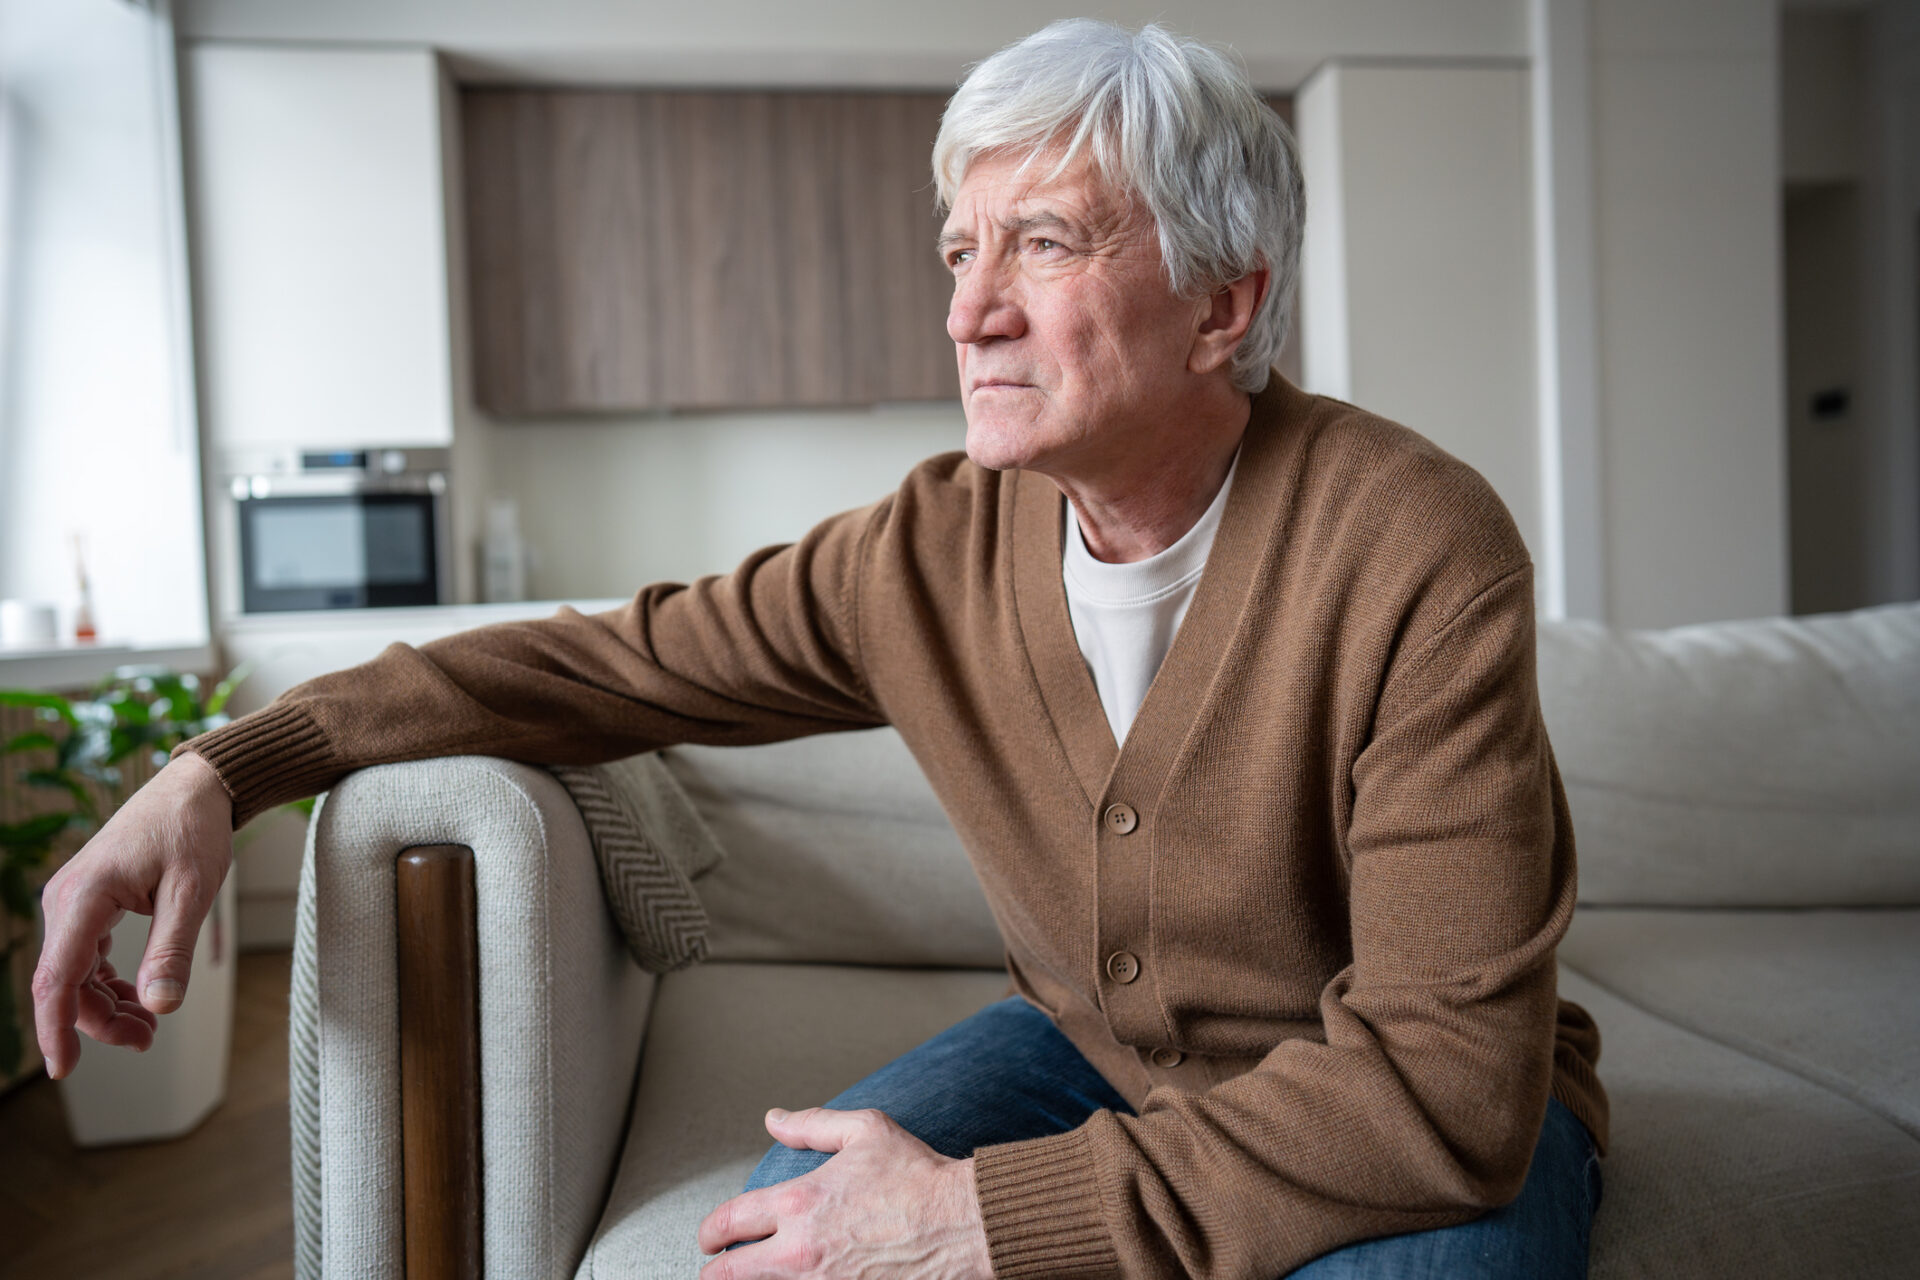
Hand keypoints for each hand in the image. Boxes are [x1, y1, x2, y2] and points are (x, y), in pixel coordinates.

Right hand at [32, 751, 233, 1077]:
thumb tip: (159, 1006)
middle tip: (146, 1040)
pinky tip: (138, 996)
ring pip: (75, 973)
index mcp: (84, 896)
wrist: (194, 790)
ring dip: (105, 1005)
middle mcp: (67, 900)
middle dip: (99, 1020)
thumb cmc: (192, 830)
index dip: (56, 1028)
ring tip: (148, 1026)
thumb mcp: (193, 892)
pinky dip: (108, 983)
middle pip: (67, 982)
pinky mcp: (88, 904)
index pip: (57, 977)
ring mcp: (74, 902)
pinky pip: (86, 956)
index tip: (63, 1069)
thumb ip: (172, 950)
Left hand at [698, 1107, 993, 1279]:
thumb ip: (812, 1125)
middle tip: (717, 1267)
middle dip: (715, 1271)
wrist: (963, 1224)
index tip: (709, 1238)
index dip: (709, 1232)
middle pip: (728, 1275)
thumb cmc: (919, 1177)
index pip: (729, 1222)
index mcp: (800, 1203)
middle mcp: (802, 1251)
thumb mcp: (866, 1130)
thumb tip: (774, 1120)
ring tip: (756, 1275)